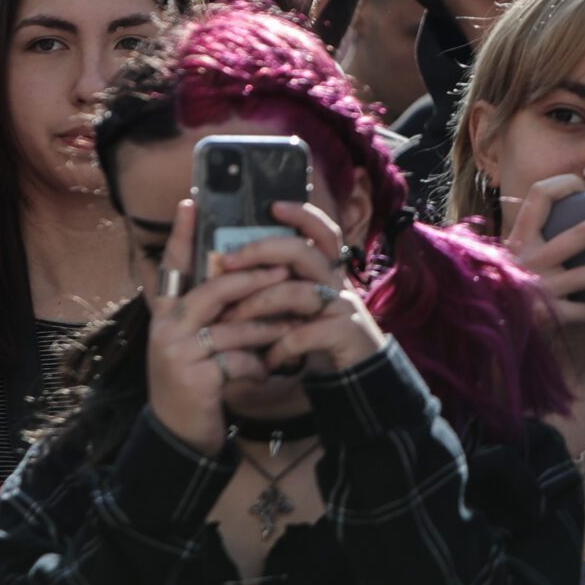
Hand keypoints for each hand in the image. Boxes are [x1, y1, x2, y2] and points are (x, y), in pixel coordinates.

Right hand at [144, 199, 295, 452]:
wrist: (181, 433)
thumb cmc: (196, 379)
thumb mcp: (195, 341)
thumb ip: (209, 311)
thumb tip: (243, 273)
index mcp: (165, 313)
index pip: (172, 266)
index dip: (180, 234)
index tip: (191, 201)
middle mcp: (165, 328)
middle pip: (215, 290)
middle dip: (255, 280)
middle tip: (286, 270)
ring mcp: (176, 353)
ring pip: (235, 327)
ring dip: (268, 329)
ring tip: (289, 330)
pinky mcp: (194, 378)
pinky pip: (239, 360)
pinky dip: (259, 366)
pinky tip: (266, 374)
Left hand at [218, 202, 385, 377]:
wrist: (356, 379)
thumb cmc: (317, 339)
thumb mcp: (299, 309)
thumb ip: (278, 288)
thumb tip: (228, 268)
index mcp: (326, 272)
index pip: (323, 232)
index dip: (303, 215)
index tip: (273, 206)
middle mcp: (337, 283)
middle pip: (304, 252)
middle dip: (263, 251)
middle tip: (228, 260)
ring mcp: (344, 307)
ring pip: (298, 292)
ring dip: (258, 305)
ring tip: (231, 321)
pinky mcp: (345, 334)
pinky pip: (304, 333)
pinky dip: (279, 347)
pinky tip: (266, 361)